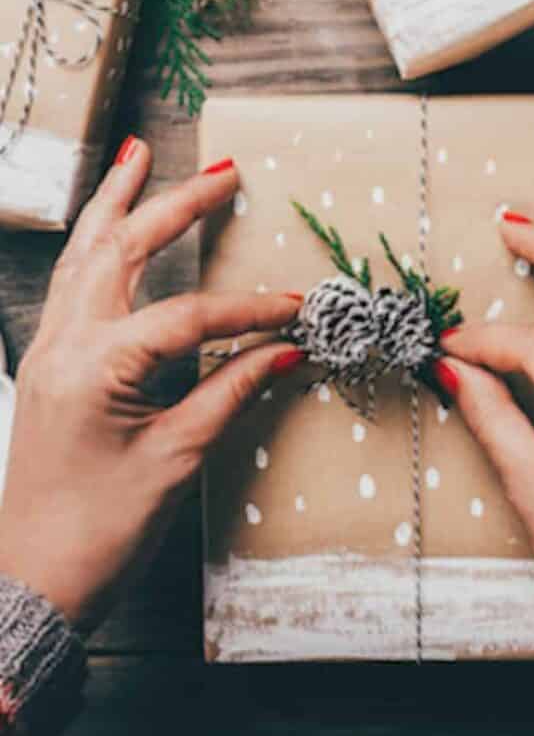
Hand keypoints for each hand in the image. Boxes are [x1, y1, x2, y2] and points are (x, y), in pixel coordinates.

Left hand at [0, 138, 304, 631]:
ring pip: (85, 255)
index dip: (250, 310)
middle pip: (123, 251)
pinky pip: (74, 283)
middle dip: (174, 204)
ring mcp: (52, 350)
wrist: (33, 578)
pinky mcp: (53, 363)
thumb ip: (233, 392)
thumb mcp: (177, 458)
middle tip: (222, 170)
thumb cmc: (100, 528)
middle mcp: (65, 344)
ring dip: (116, 203)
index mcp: (95, 367)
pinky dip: (97, 243)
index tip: (299, 309)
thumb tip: (287, 351)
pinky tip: (111, 228)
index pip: (188, 317)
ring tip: (137, 156)